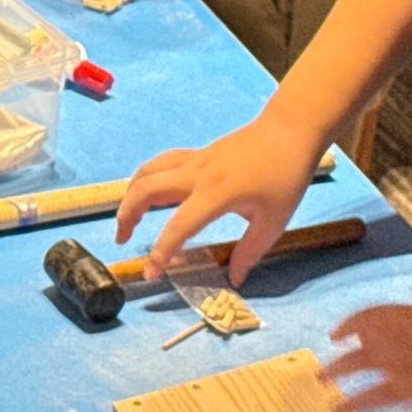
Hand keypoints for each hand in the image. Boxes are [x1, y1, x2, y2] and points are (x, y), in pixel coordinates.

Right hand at [112, 110, 325, 282]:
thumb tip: (234, 279)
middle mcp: (195, 174)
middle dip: (126, 215)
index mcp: (215, 194)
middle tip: (123, 240)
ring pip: (147, 172)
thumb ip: (249, 252)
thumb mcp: (273, 221)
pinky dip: (146, 178)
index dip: (161, 252)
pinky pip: (160, 164)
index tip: (151, 274)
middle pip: (145, 189)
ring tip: (127, 217)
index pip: (178, 226)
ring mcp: (193, 160)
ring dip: (130, 194)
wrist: (289, 132)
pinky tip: (148, 191)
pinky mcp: (196, 153)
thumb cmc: (285, 177)